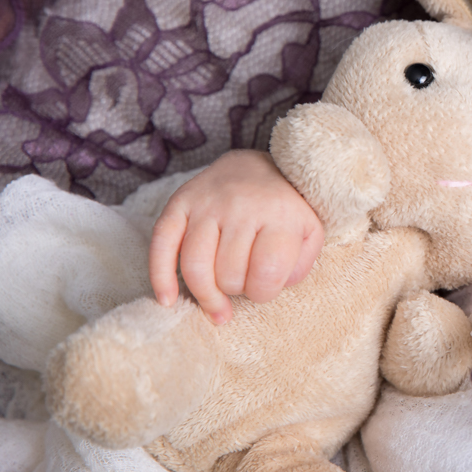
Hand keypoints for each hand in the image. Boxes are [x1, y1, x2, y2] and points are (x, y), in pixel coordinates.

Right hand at [148, 150, 324, 323]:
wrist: (263, 166)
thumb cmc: (287, 211)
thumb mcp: (310, 234)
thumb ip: (299, 267)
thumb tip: (264, 289)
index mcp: (280, 215)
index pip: (267, 273)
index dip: (264, 292)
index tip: (264, 287)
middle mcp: (241, 206)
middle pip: (228, 274)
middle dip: (237, 289)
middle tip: (244, 281)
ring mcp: (208, 203)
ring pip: (196, 266)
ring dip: (205, 294)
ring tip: (216, 306)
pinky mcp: (180, 201)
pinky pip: (161, 244)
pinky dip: (161, 277)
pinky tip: (168, 300)